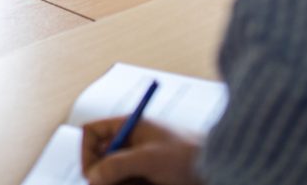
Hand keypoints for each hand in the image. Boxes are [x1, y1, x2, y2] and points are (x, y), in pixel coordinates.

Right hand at [81, 117, 201, 184]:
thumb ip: (117, 165)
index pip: (92, 133)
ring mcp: (138, 164)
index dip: (87, 152)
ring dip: (118, 184)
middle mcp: (130, 144)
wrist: (219, 169)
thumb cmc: (188, 156)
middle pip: (99, 161)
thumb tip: (92, 177)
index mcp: (128, 127)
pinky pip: (127, 184)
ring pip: (112, 178)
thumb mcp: (149, 158)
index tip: (93, 174)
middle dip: (103, 177)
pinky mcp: (147, 180)